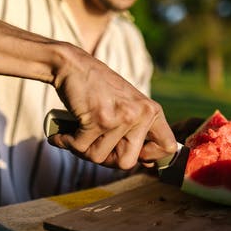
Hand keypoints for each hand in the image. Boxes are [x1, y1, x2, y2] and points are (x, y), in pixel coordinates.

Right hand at [48, 44, 176, 168]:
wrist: (73, 65)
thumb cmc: (98, 90)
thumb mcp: (129, 106)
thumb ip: (140, 132)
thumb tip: (151, 165)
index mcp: (152, 111)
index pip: (167, 148)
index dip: (150, 157)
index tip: (134, 153)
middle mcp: (141, 114)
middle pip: (126, 162)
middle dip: (105, 158)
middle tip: (93, 142)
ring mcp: (121, 117)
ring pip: (98, 157)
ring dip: (82, 148)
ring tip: (78, 130)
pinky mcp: (98, 119)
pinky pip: (79, 148)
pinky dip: (65, 142)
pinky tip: (62, 132)